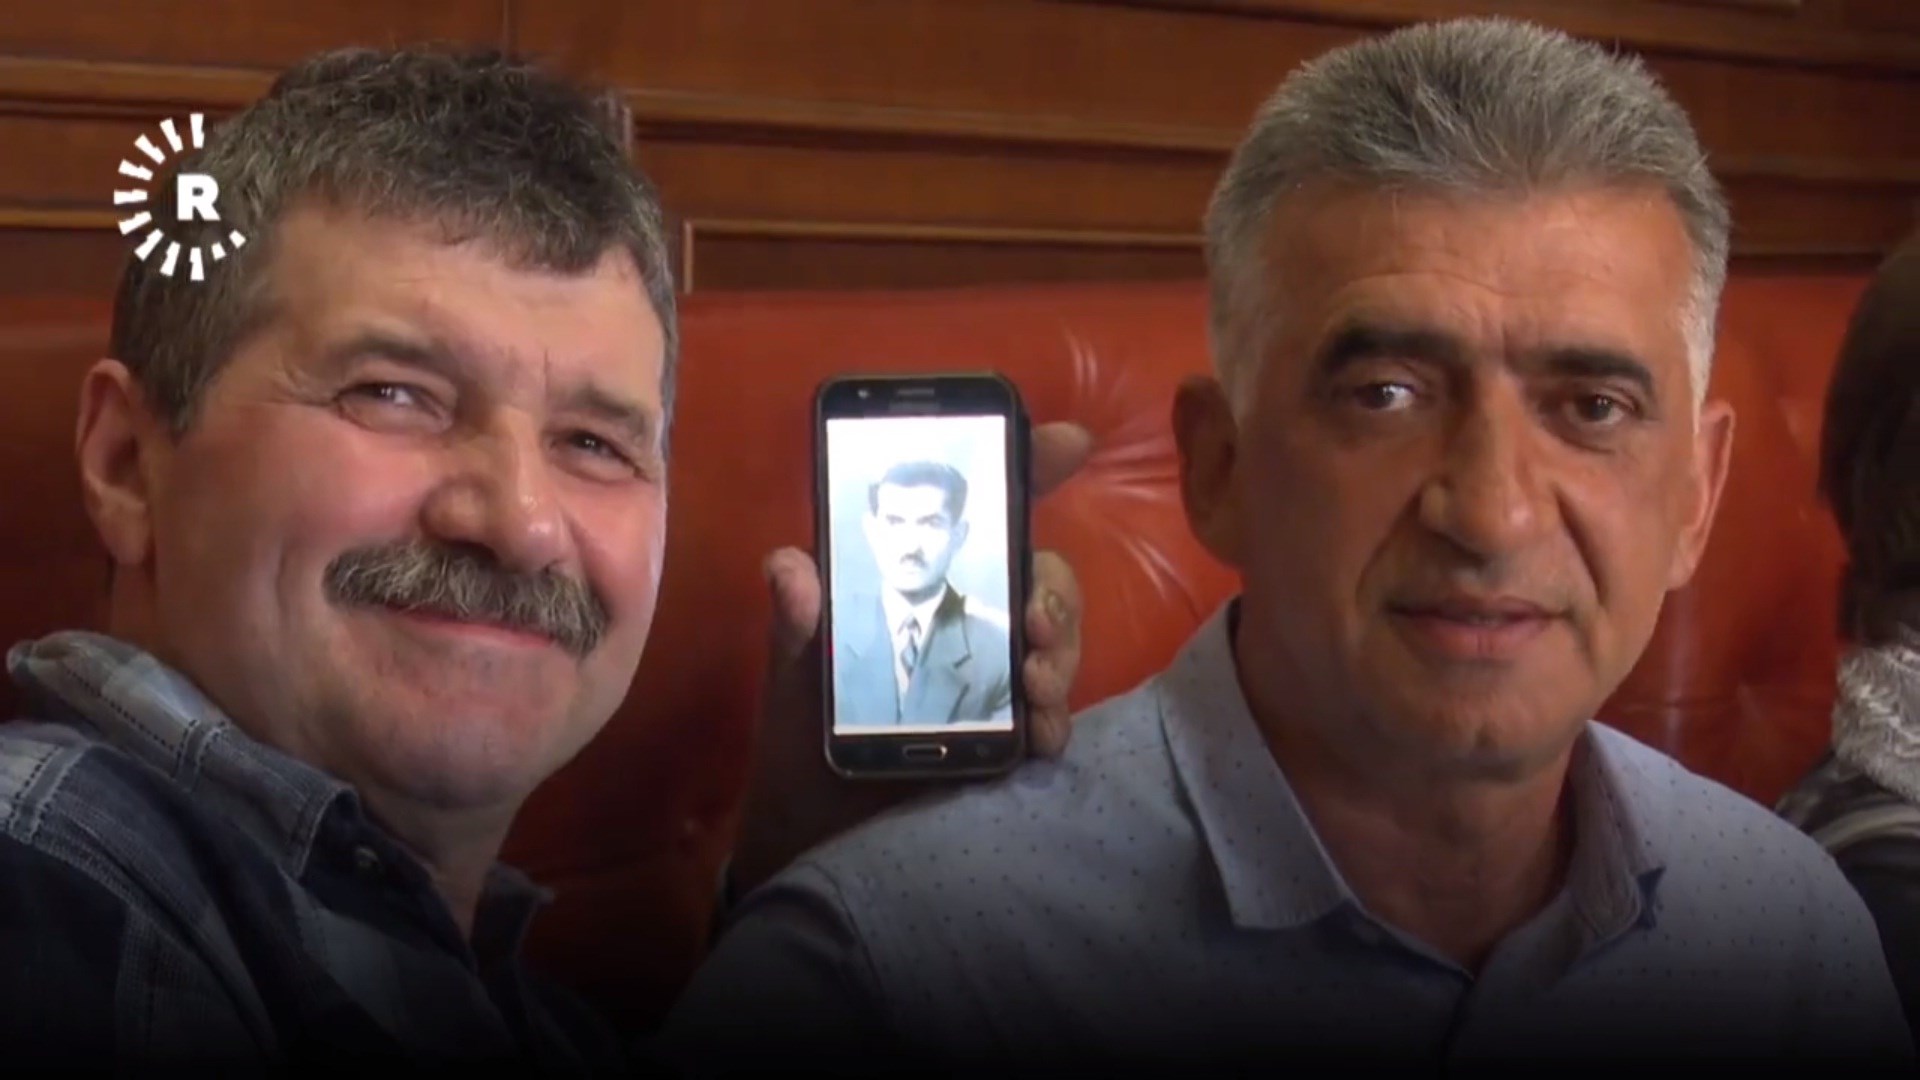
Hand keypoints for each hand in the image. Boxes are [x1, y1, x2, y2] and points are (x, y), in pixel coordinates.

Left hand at [729, 422, 1091, 893]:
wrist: (807, 845)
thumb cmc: (801, 749)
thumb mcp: (794, 681)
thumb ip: (800, 626)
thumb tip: (789, 566)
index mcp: (918, 589)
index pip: (984, 514)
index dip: (1032, 466)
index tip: (1068, 441)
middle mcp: (966, 625)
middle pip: (1038, 579)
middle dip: (1052, 590)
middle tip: (1031, 619)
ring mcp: (994, 682)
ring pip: (1055, 643)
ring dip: (1060, 654)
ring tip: (1035, 685)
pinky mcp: (1008, 741)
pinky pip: (1050, 719)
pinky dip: (1054, 721)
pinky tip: (1040, 734)